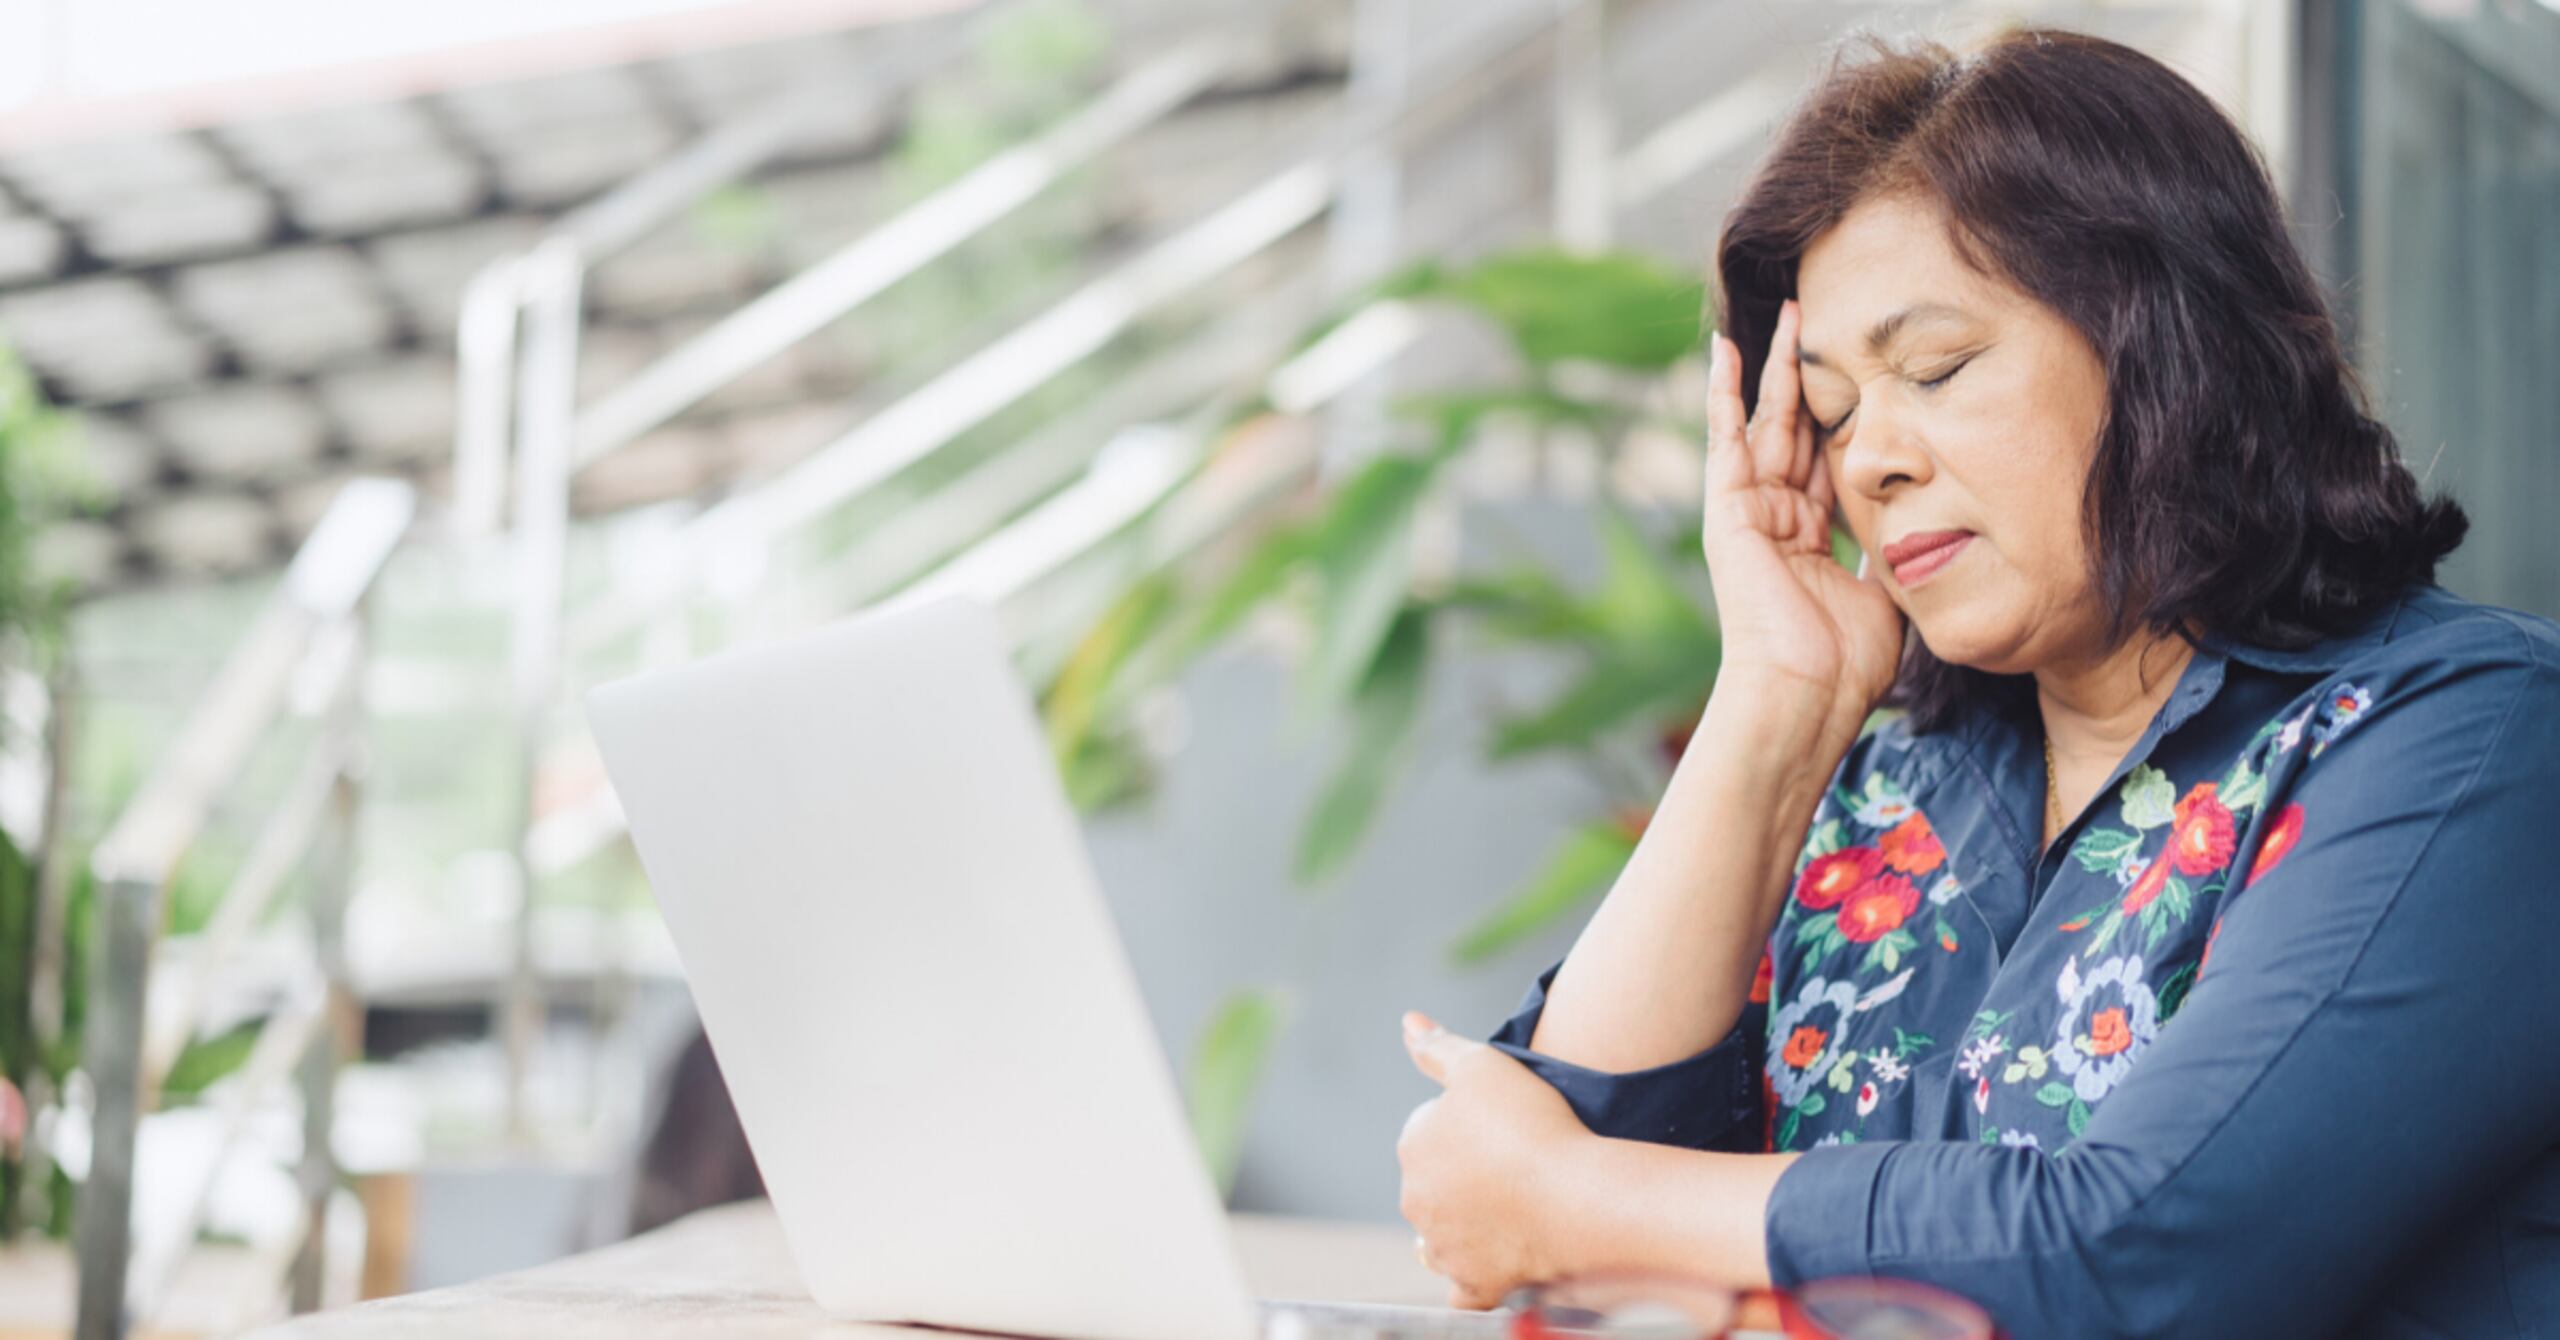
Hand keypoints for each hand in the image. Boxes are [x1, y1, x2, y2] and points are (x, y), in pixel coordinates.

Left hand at [1395, 1011, 1586, 1309]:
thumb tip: (1408, 1022)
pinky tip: (1503, 1257)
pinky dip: (1479, 1274)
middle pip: (1436, 1183)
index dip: (1469, 1124)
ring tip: (1513, 1209)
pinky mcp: (1474, 1284)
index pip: (1431, 1130)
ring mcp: (1443, 1247)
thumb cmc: (1533, 1125)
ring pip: (1444, 1234)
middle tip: (1515, 1165)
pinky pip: (1466, 1284)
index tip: (1504, 1125)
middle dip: (1464, 1175)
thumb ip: (1439, 1047)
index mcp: (1413, 1145)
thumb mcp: (1483, 1065)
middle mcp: (1416, 1201)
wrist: (1576, 1198)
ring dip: (1467, 1224)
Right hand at [1699, 299, 1904, 749]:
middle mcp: (1776, 519)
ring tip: (1788, 314)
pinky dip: (1723, 394)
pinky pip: (1725, 439)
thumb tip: (1926, 520)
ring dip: (1774, 368)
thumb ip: (1893, 548)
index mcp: (1809, 539)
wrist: (1805, 692)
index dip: (1843, 415)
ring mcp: (1749, 513)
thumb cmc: (1847, 663)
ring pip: (1765, 424)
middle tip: (1823, 320)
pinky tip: (1727, 350)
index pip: (1826, 461)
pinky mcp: (1727, 511)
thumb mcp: (1887, 589)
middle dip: (1810, 376)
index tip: (1862, 373)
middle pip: (1797, 431)